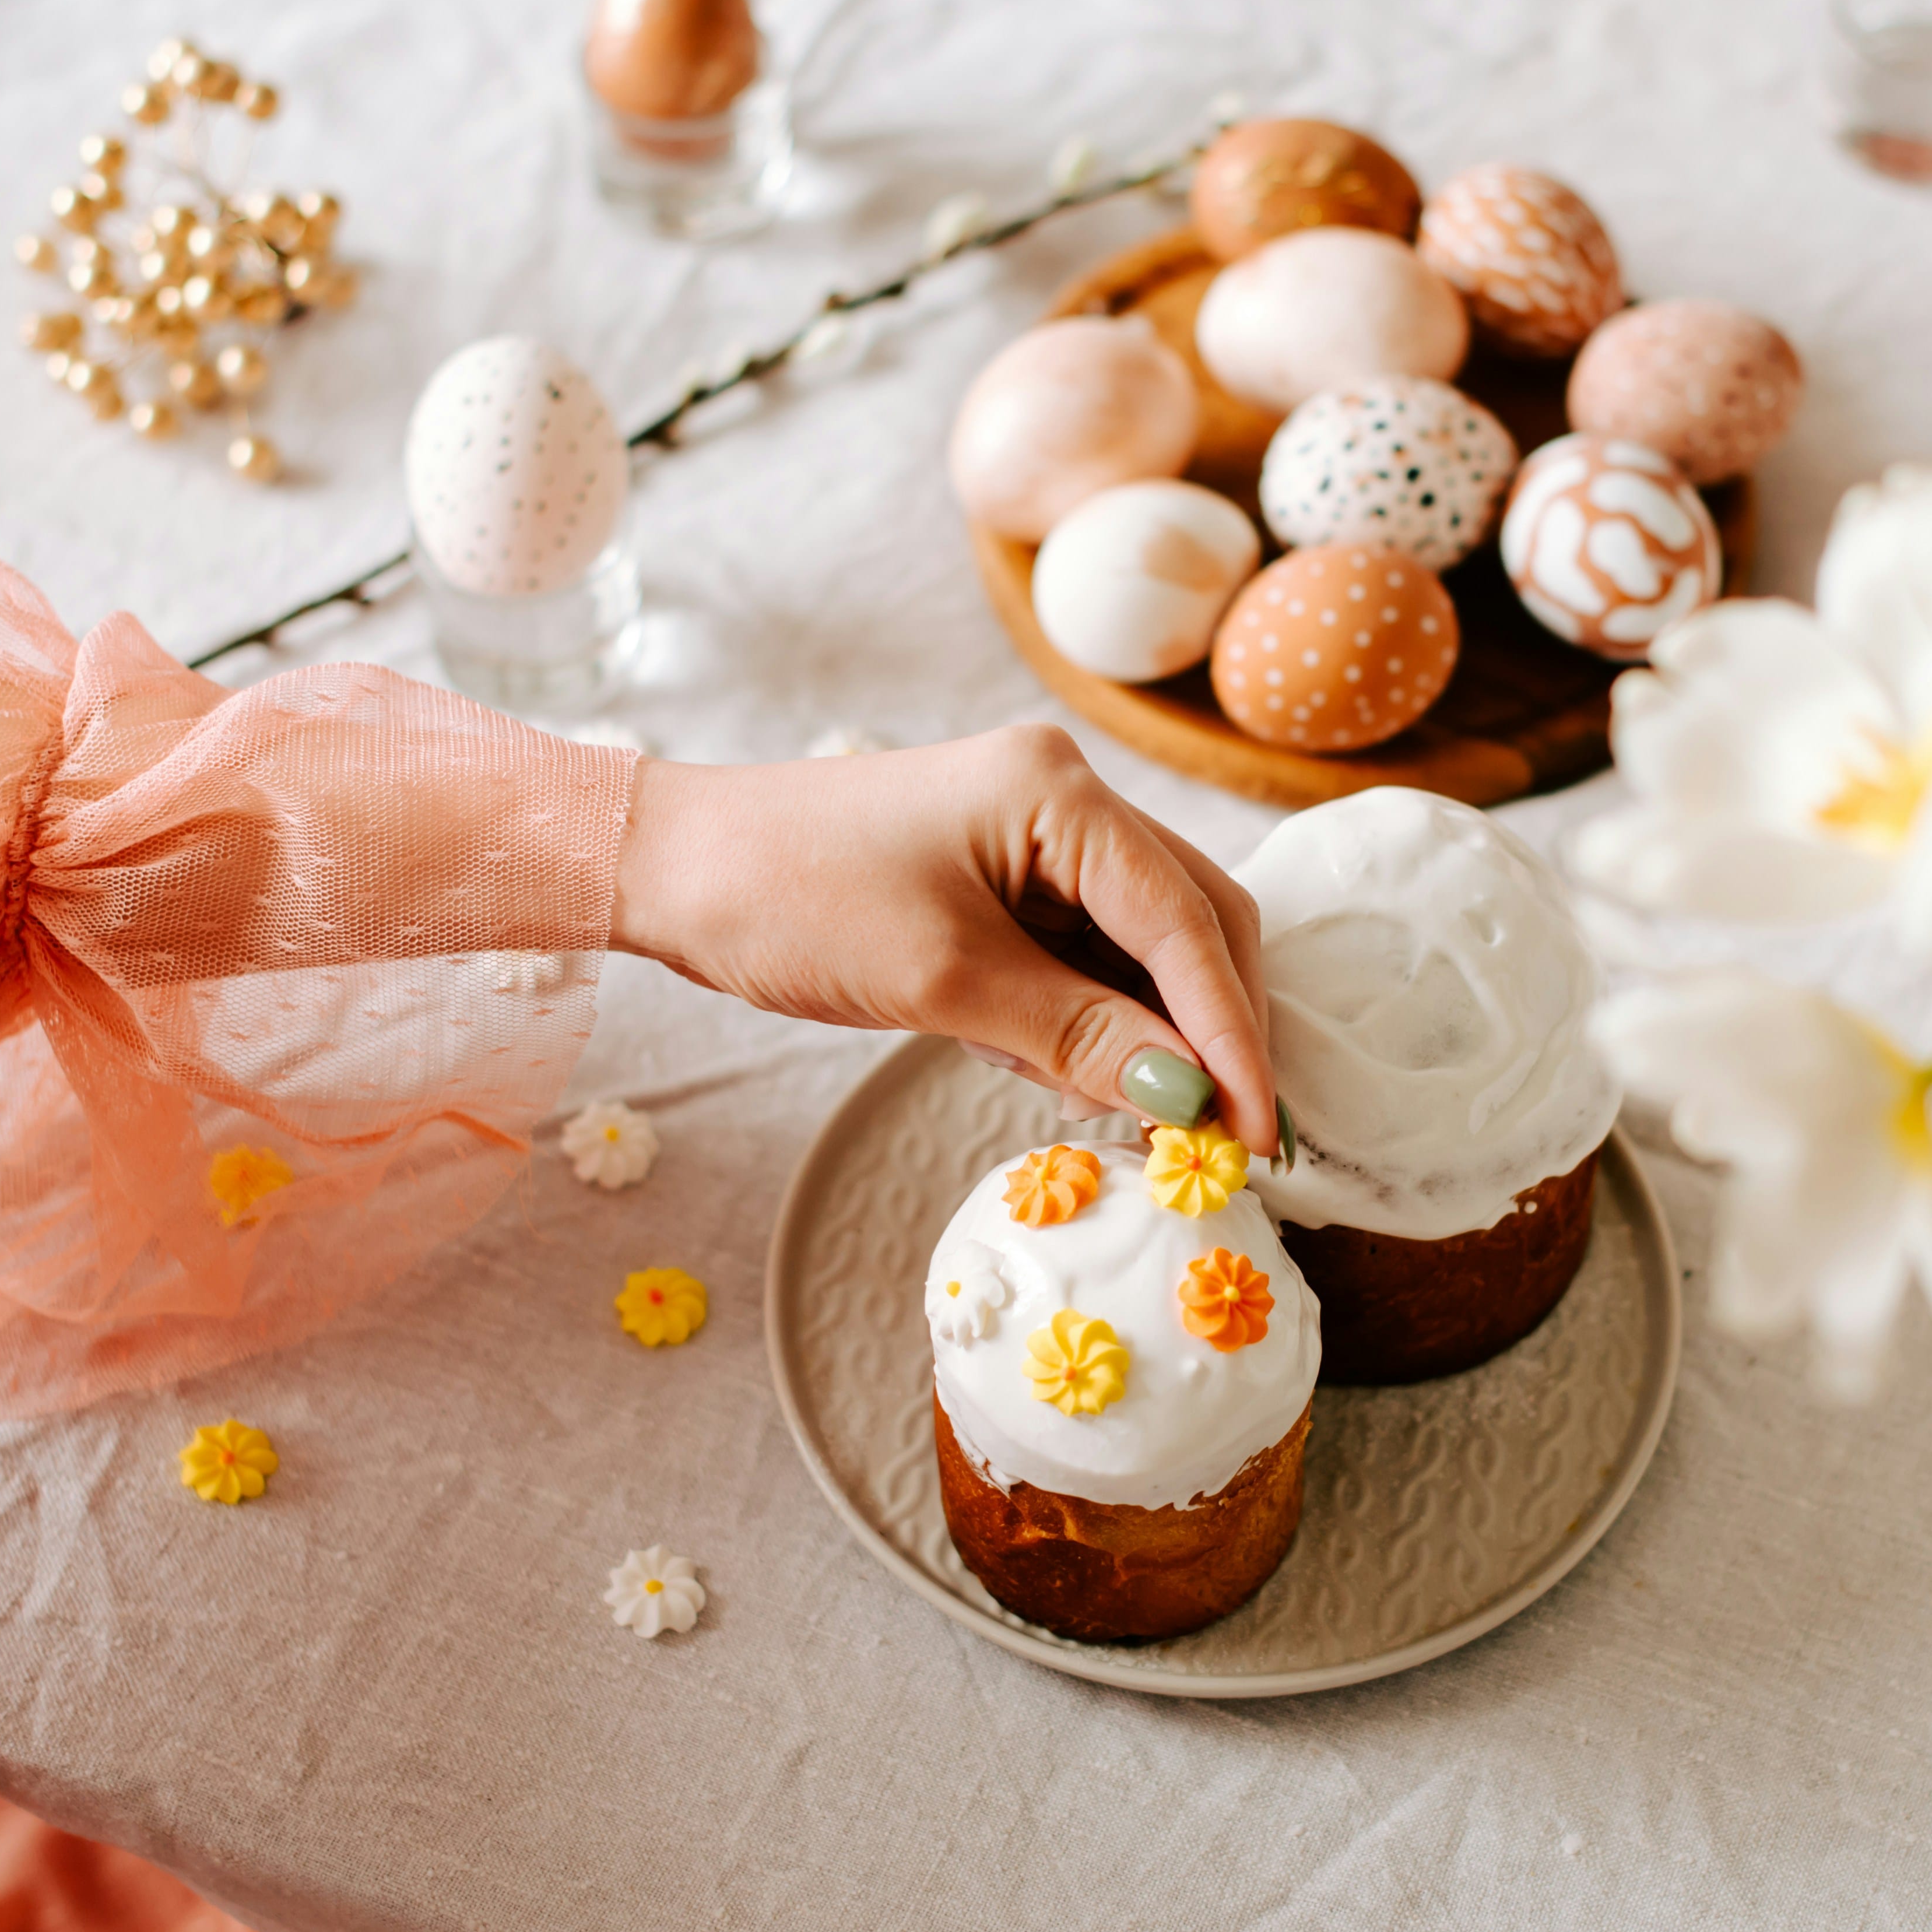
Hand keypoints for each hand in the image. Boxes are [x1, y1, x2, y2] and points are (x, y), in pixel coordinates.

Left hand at [611, 728, 1277, 1154]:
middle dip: (1214, 1032)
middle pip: (1195, 922)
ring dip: (1159, 1034)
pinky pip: (1091, 954)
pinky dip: (1103, 1021)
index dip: (1232, 1035)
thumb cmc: (787, 901)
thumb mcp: (942, 981)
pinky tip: (1082, 1082)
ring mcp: (1040, 833)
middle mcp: (1067, 797)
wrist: (676, 866)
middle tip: (1221, 1140)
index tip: (1255, 1133)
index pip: (1188, 924)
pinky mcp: (1009, 876)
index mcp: (1059, 791)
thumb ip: (1077, 1034)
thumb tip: (1186, 1095)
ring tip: (1148, 1123)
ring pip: (1150, 945)